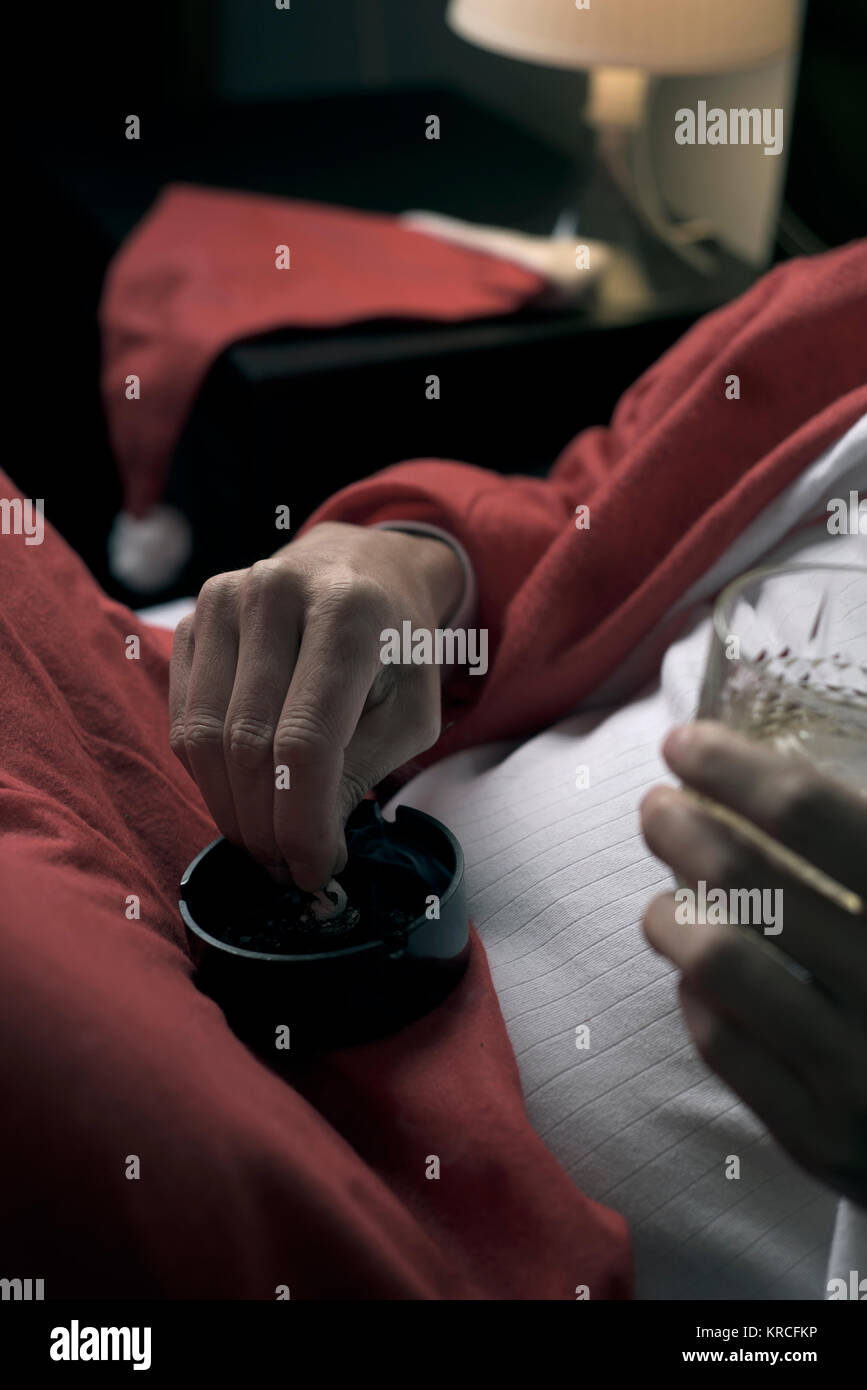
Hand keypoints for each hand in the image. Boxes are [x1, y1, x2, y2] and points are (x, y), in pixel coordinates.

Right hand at [169, 522, 463, 888]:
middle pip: (247, 744)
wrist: (364, 569)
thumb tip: (310, 848)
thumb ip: (364, 773)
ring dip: (231, 811)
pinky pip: (183, 721)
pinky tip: (244, 798)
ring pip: (202, 738)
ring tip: (266, 844)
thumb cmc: (396, 650)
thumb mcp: (412, 712)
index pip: (305, 741)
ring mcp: (224, 600)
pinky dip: (209, 776)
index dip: (302, 821)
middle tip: (288, 869)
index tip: (314, 870)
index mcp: (348, 611)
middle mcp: (276, 593)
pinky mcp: (192, 619)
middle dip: (266, 826)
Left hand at [640, 721, 866, 1206]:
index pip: (808, 811)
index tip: (683, 744)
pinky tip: (697, 979)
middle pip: (746, 878)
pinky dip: (696, 997)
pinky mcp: (821, 1137)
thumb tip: (769, 770)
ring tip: (663, 902)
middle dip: (680, 829)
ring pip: (719, 962)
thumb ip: (858, 840)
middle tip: (655, 811)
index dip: (732, 768)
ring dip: (670, 915)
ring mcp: (860, 1071)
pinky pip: (724, 1045)